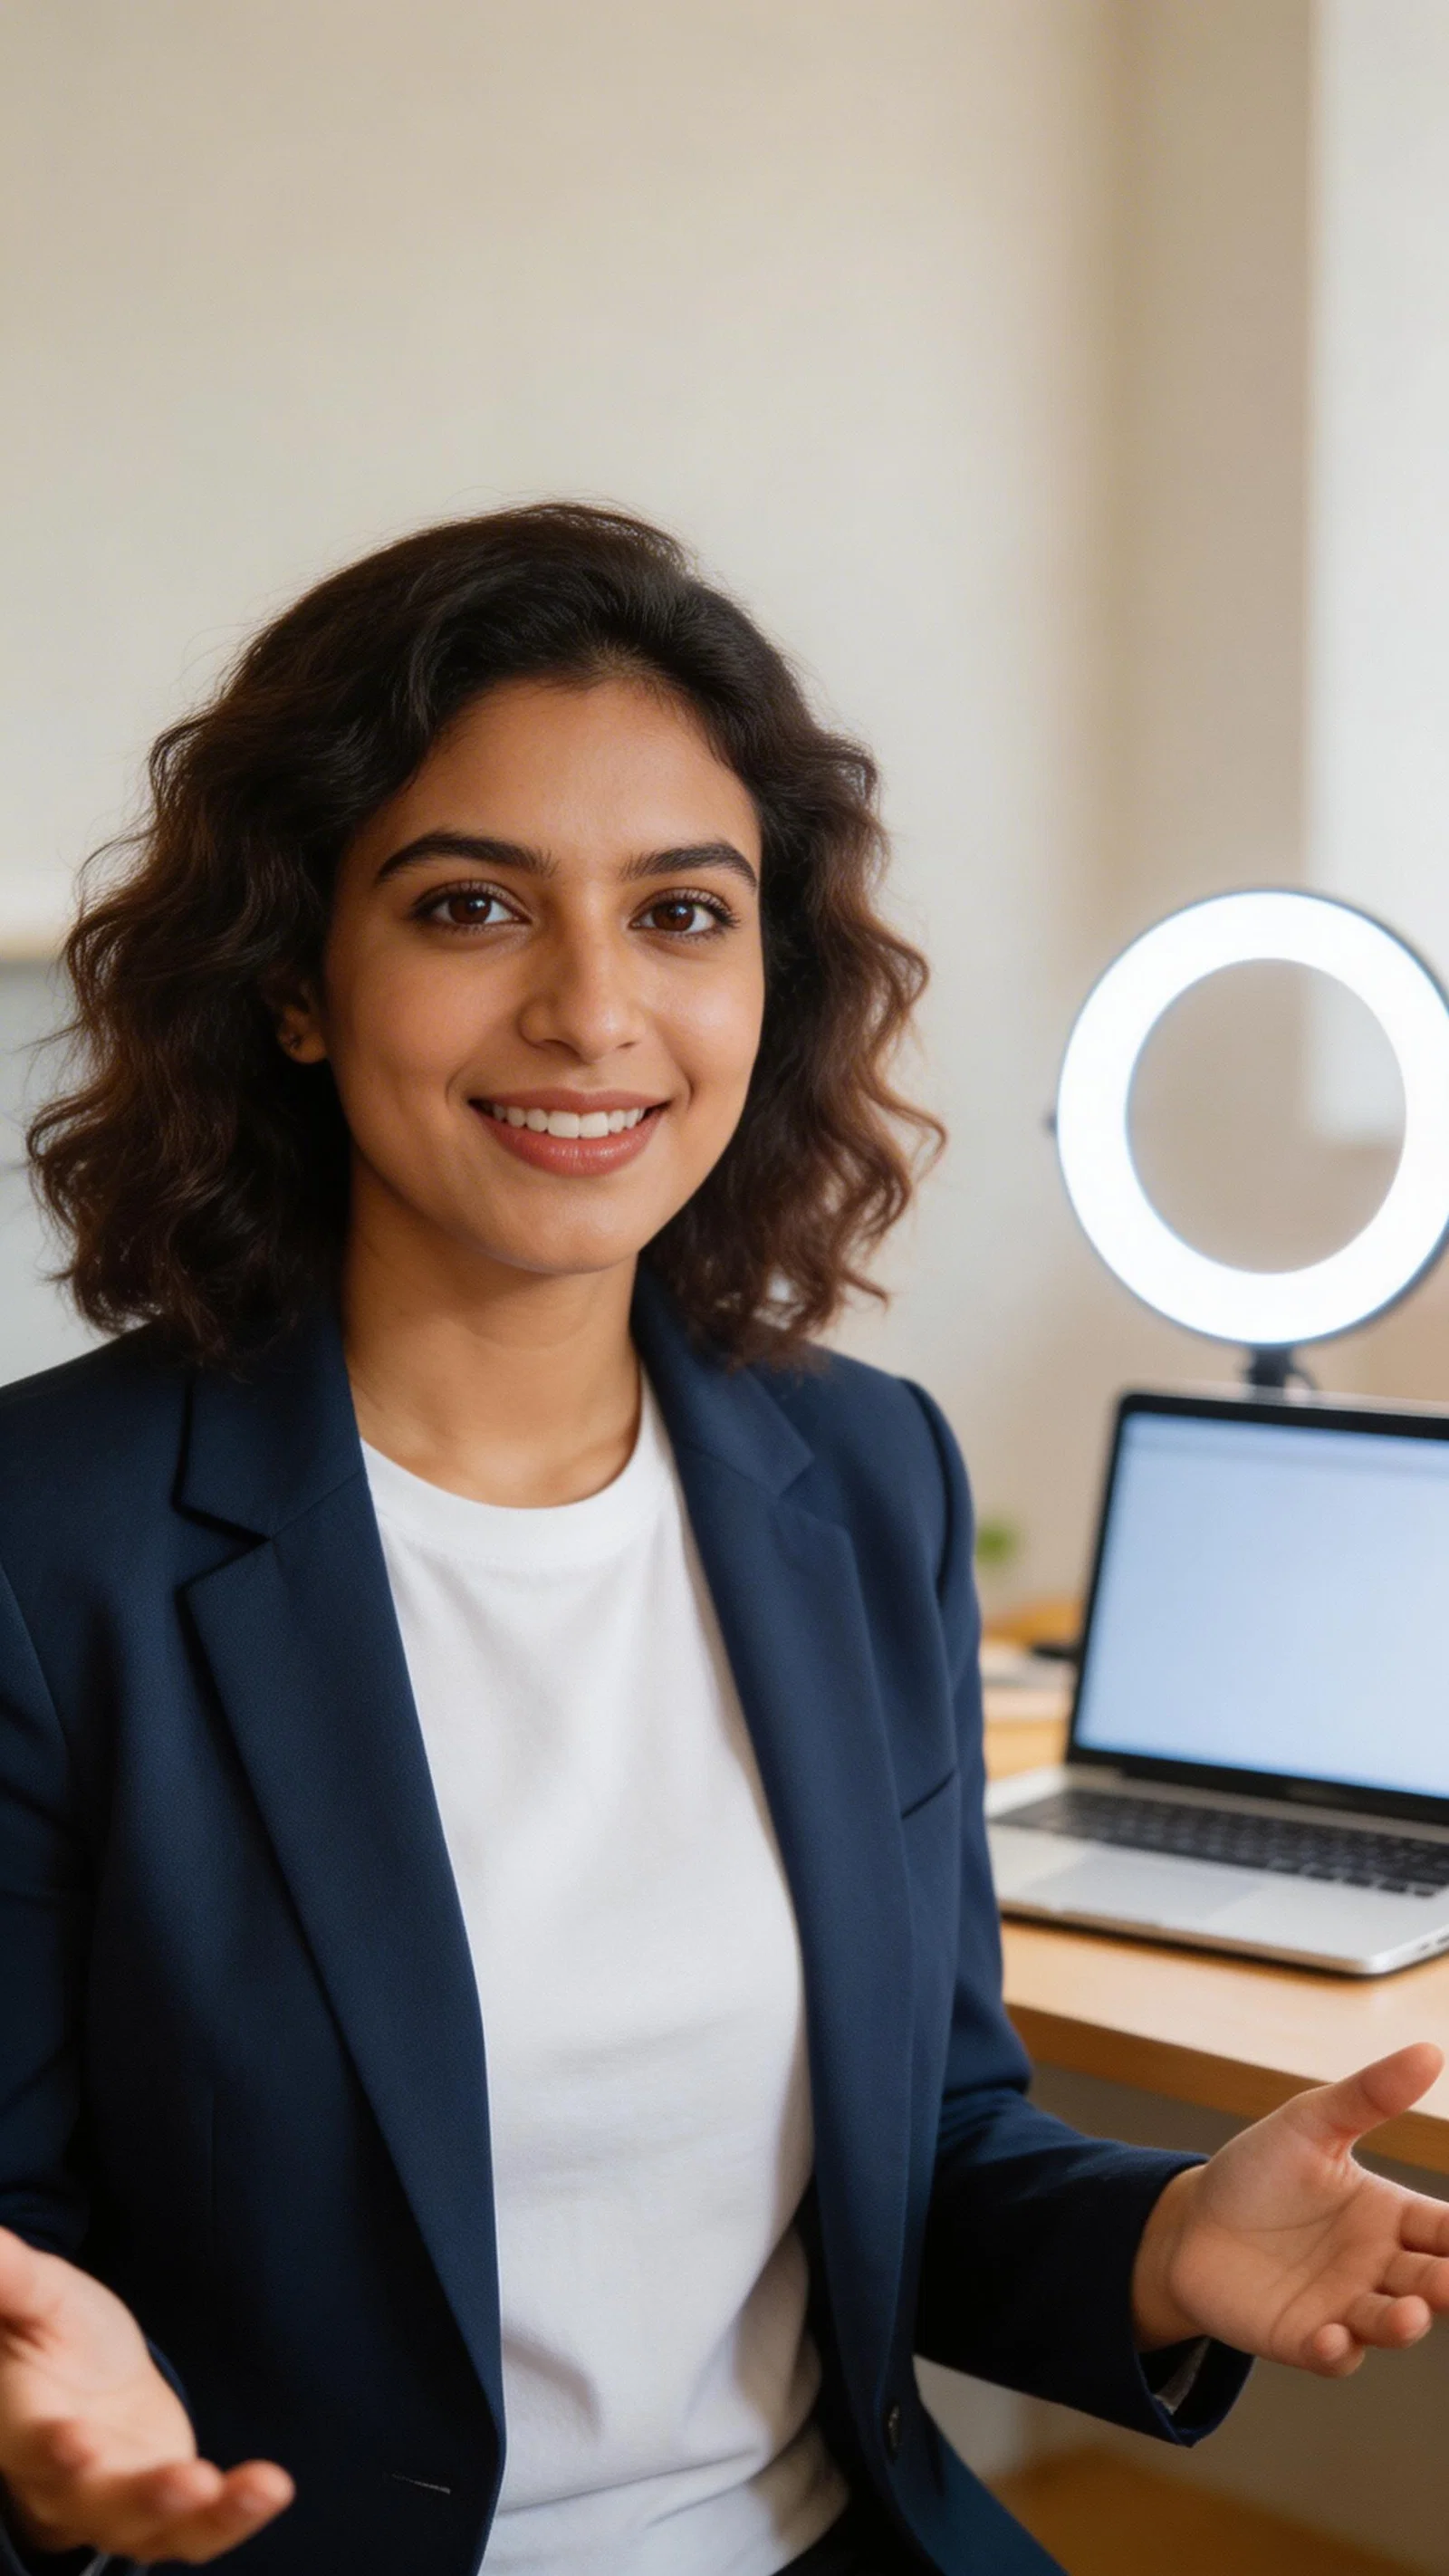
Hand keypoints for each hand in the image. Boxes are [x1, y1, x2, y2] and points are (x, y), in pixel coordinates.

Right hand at [0, 2227, 291, 2562]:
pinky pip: (195, 2531)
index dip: (51, 2451)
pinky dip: (233, 2517)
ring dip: (196, 2515)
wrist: (92, 2385)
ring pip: (147, 2528)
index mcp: (23, 2427)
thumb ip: (14, 2281)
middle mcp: (61, 2483)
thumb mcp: (42, 2298)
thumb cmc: (57, 2334)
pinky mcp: (163, 2515)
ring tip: (252, 2488)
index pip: (32, 2447)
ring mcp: (113, 2507)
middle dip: (137, 2497)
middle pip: (92, 2503)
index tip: (75, 2443)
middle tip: (187, 2481)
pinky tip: (272, 2488)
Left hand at [1132, 2041, 1448, 2376]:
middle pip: (1431, 2281)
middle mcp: (1378, 2269)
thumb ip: (1368, 2096)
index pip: (1446, 2230)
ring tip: (1410, 2315)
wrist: (1189, 2223)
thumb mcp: (1309, 2124)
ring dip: (1403, 2324)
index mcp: (1389, 2215)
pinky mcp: (1304, 2339)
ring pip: (1390, 2324)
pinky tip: (1331, 2337)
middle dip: (1448, 2284)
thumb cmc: (1259, 2173)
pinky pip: (1333, 2355)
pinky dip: (1337, 2351)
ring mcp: (1344, 2308)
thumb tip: (1429, 2052)